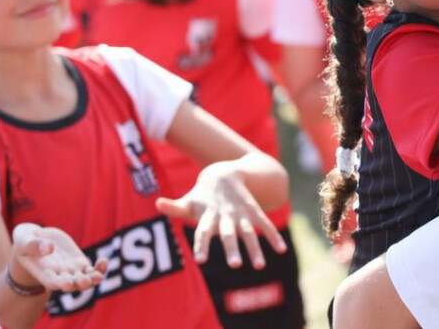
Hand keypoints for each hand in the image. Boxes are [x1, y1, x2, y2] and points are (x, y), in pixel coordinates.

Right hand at [10, 223, 107, 292]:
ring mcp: (70, 270)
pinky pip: (92, 269)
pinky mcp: (80, 262)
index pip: (51, 282)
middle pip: (71, 284)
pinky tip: (103, 261)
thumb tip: (49, 248)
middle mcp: (58, 275)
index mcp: (42, 272)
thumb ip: (34, 245)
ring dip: (92, 279)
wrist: (35, 240)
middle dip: (78, 284)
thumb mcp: (24, 240)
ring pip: (84, 279)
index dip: (59, 283)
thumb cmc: (25, 241)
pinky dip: (99, 268)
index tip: (66, 284)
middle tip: (85, 281)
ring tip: (98, 276)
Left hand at [156, 163, 286, 269]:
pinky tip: (281, 250)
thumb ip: (175, 208)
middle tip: (236, 266)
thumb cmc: (202, 195)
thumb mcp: (188, 201)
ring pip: (248, 232)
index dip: (202, 245)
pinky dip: (272, 236)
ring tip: (260, 266)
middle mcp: (225, 215)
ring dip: (254, 248)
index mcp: (208, 215)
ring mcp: (241, 213)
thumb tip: (158, 202)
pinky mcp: (253, 211)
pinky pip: (264, 224)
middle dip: (232, 248)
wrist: (224, 172)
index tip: (200, 260)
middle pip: (228, 234)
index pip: (203, 231)